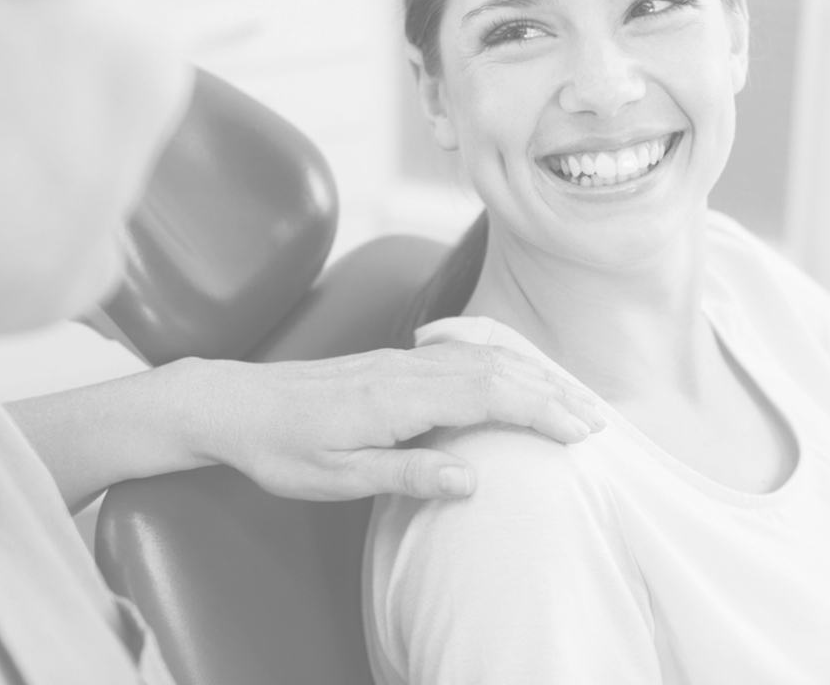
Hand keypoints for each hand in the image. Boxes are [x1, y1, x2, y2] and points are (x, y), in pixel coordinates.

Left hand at [167, 343, 606, 500]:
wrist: (234, 404)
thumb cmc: (281, 449)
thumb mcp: (337, 477)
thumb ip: (407, 473)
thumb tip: (473, 477)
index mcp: (398, 398)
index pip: (488, 395)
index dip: (540, 410)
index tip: (580, 431)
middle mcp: (406, 369)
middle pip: (496, 369)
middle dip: (551, 391)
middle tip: (596, 420)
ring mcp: (399, 359)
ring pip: (481, 356)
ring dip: (530, 373)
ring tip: (569, 397)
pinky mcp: (391, 360)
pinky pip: (459, 351)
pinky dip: (498, 359)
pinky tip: (509, 365)